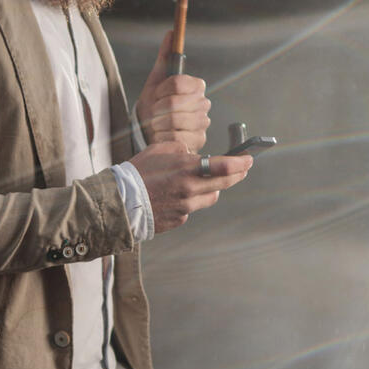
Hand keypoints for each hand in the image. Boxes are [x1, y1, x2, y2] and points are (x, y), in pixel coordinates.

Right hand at [130, 141, 252, 232]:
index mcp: (186, 169)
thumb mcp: (160, 149)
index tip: (248, 159)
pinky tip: (177, 195)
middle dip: (236, 175)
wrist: (120, 201)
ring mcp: (186, 207)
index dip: (240, 163)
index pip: (223, 166)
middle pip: (223, 183)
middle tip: (242, 169)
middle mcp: (190, 189)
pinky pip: (193, 207)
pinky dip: (191, 200)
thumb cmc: (138, 171)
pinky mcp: (180, 219)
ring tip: (206, 180)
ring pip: (210, 197)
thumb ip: (181, 150)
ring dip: (213, 188)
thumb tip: (193, 155)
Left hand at [136, 31, 210, 152]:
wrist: (151, 130)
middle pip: (173, 102)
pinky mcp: (198, 141)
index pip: (178, 82)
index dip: (162, 89)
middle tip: (153, 111)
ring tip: (156, 123)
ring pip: (173, 120)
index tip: (156, 94)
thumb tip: (171, 33)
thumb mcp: (156, 79)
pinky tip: (162, 135)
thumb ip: (165, 56)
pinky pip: (175, 137)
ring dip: (157, 123)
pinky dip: (162, 137)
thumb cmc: (155, 103)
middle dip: (157, 108)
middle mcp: (203, 104)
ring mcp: (202, 123)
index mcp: (196, 86)